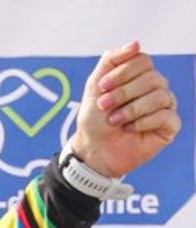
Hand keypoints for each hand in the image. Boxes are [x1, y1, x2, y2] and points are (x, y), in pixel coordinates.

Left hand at [69, 41, 181, 177]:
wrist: (93, 149)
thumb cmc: (95, 119)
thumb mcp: (95, 85)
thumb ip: (111, 60)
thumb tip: (135, 43)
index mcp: (139, 76)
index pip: (143, 60)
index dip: (122, 73)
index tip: (102, 87)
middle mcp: (155, 88)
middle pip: (152, 78)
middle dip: (123, 93)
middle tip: (104, 106)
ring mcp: (164, 106)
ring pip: (160, 96)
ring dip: (131, 109)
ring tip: (114, 120)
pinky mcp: (169, 126)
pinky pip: (166, 116)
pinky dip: (143, 122)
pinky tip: (129, 128)